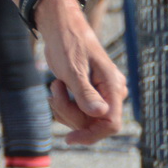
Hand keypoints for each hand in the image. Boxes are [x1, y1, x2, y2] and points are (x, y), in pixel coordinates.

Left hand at [38, 0, 126, 143]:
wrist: (61, 28)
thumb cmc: (68, 44)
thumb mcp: (73, 70)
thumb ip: (86, 93)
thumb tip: (100, 115)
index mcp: (113, 87)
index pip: (111, 124)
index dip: (92, 135)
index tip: (69, 139)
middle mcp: (112, 93)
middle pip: (93, 124)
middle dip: (69, 112)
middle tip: (54, 88)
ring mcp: (101, 95)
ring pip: (83, 120)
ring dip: (63, 107)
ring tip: (55, 84)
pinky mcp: (90, 95)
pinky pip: (77, 113)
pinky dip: (63, 105)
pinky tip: (56, 88)